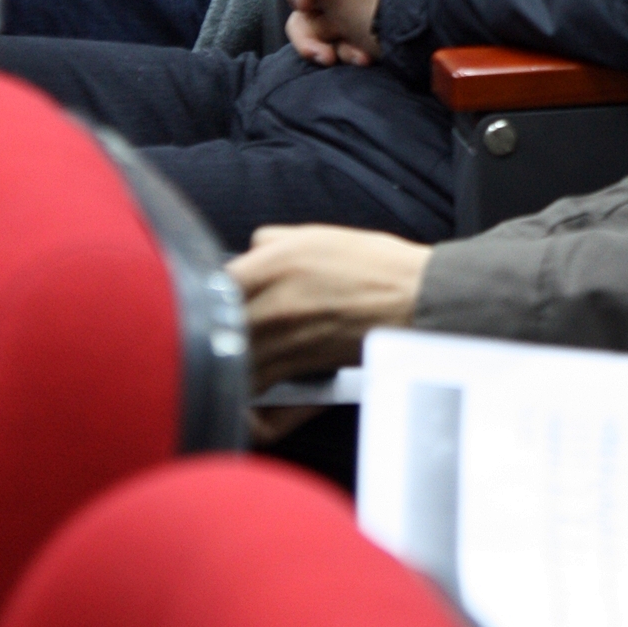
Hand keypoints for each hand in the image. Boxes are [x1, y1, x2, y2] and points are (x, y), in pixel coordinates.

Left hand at [229, 224, 430, 380]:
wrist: (417, 301)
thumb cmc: (376, 265)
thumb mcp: (319, 235)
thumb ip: (274, 241)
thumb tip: (250, 248)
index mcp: (277, 262)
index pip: (217, 282)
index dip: (210, 292)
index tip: (214, 297)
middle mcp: (276, 302)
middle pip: (219, 323)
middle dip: (214, 327)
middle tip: (217, 330)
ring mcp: (287, 338)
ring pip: (233, 358)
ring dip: (228, 359)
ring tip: (230, 358)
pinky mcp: (302, 368)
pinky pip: (259, 385)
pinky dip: (249, 391)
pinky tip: (250, 385)